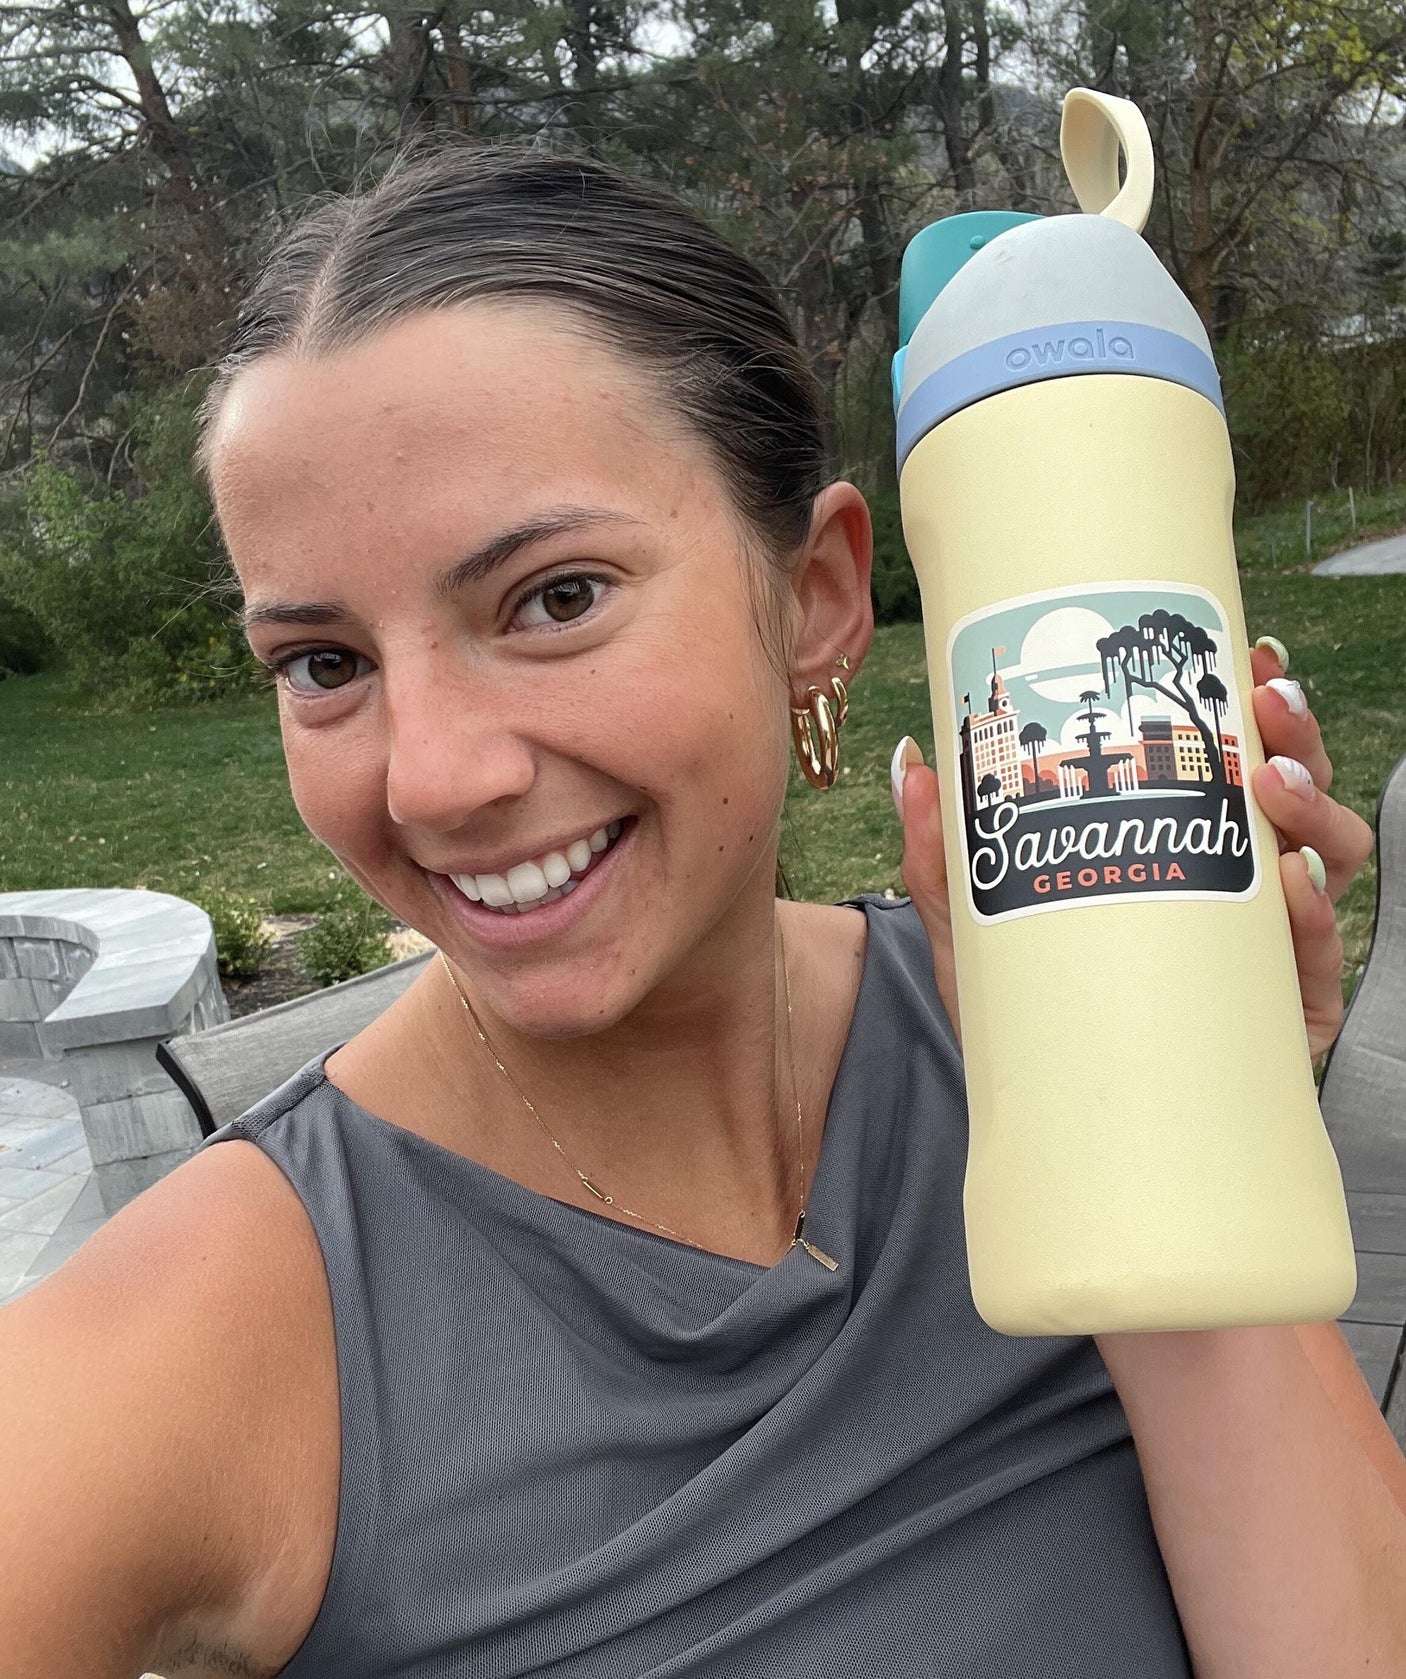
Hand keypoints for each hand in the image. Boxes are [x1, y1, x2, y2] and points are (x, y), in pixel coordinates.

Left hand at [892, 637, 1374, 1061]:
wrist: (1038, 1120)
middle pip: (1295, 797)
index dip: (1255, 705)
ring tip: (1268, 784)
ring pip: (1328, 863)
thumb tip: (915, 762)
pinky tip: (1290, 882)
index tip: (1247, 652)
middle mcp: (1236, 893)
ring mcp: (1266, 956)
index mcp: (1181, 849)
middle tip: (1264, 702)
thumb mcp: (974, 927)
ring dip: (1313, 810)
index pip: (1236, 763)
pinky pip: (1316, 965)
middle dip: (1294, 737)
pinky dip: (1312, 918)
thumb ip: (944, 853)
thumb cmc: (1027, 1014)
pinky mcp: (1282, 1027)